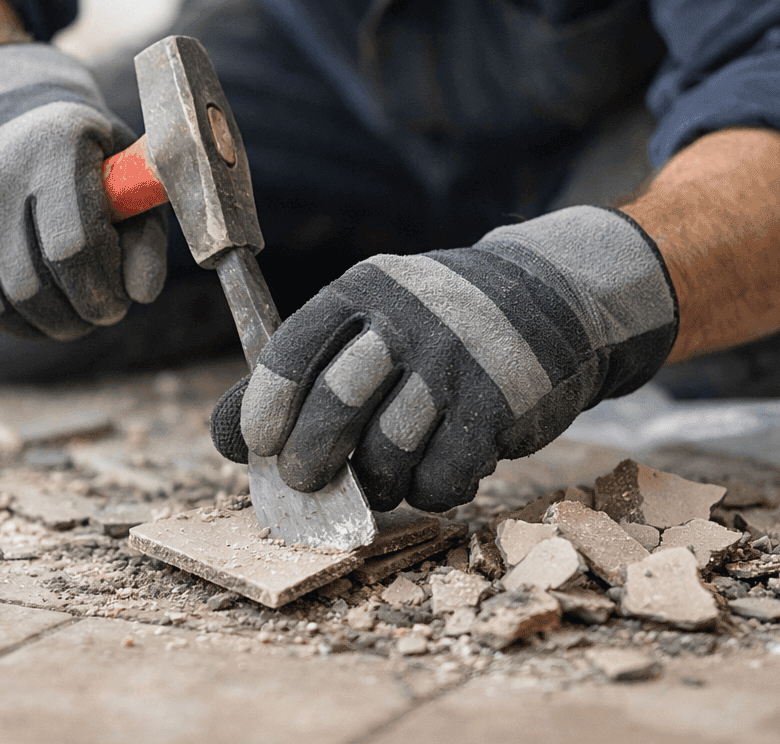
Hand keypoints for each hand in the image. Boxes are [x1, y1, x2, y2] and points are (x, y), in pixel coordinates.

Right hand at [0, 43, 166, 339]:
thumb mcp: (123, 178)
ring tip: (62, 319)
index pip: (72, 248)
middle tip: (91, 319)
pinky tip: (22, 309)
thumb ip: (144, 235)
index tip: (116, 307)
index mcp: (51, 147)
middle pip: (28, 286)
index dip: (99, 293)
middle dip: (70, 319)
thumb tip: (142, 296)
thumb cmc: (77, 158)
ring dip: (34, 329)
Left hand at [211, 206, 678, 510]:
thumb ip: (304, 369)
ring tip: (382, 474)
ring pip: (388, 449)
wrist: (553, 302)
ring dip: (376, 480)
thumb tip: (226, 437)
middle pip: (336, 402)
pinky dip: (430, 490)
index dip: (265, 406)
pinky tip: (436, 471)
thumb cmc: (437, 326)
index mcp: (366, 289)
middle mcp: (410, 319)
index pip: (294, 348)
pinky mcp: (499, 405)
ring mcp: (457, 362)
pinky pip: (443, 476)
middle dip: (310, 458)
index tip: (257, 444)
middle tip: (307, 481)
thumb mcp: (372, 320)